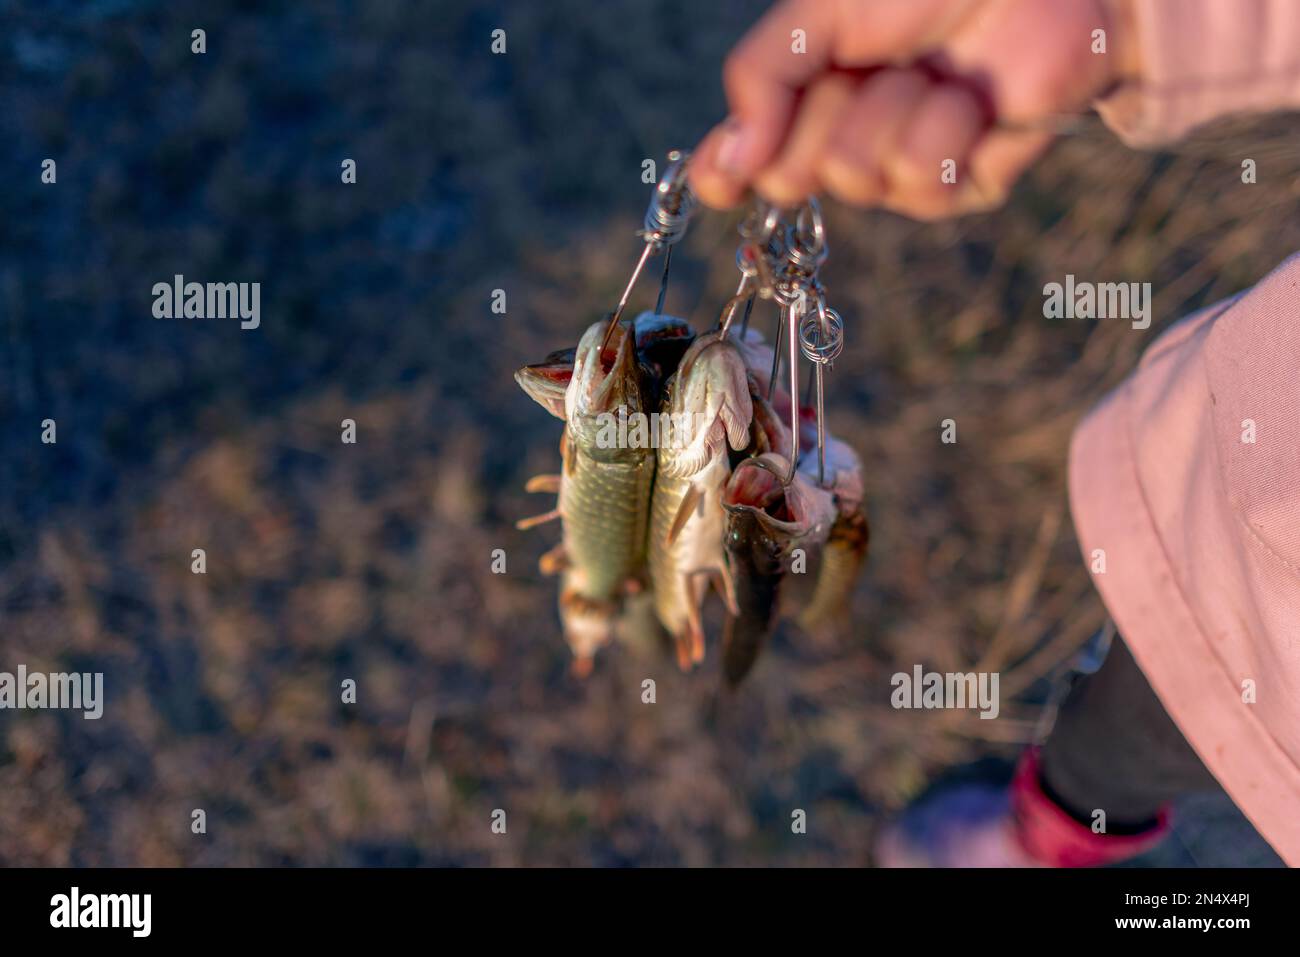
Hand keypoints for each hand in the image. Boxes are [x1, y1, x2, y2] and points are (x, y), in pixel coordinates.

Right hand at [689, 0, 1137, 219]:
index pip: (750, 154)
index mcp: (809, 95)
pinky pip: (920, 190)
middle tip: (867, 70)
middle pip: (793, 175)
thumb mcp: (823, 12)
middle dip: (823, 117)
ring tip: (933, 71)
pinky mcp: (961, 187)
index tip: (716, 182)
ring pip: (856, 179)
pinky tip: (969, 100)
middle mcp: (848, 138)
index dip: (727, 170)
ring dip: (893, 112)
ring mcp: (902, 169)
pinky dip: (944, 134)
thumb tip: (722, 162)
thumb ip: (762, 76)